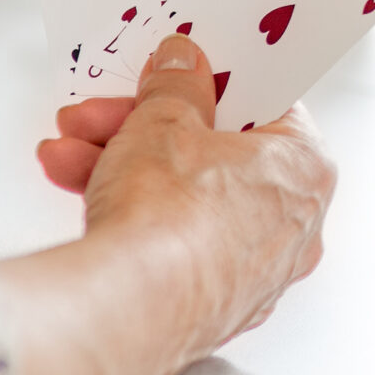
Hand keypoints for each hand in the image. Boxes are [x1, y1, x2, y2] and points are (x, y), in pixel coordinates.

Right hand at [21, 37, 333, 374]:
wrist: (128, 309)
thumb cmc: (170, 218)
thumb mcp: (164, 119)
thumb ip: (176, 84)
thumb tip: (182, 66)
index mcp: (306, 169)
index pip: (265, 110)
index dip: (210, 87)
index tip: (174, 76)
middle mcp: (292, 226)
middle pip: (214, 156)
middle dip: (144, 129)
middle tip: (102, 114)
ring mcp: (253, 271)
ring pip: (185, 201)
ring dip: (121, 168)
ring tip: (68, 152)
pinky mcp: (212, 304)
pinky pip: (173, 245)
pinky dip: (132, 219)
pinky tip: (80, 192)